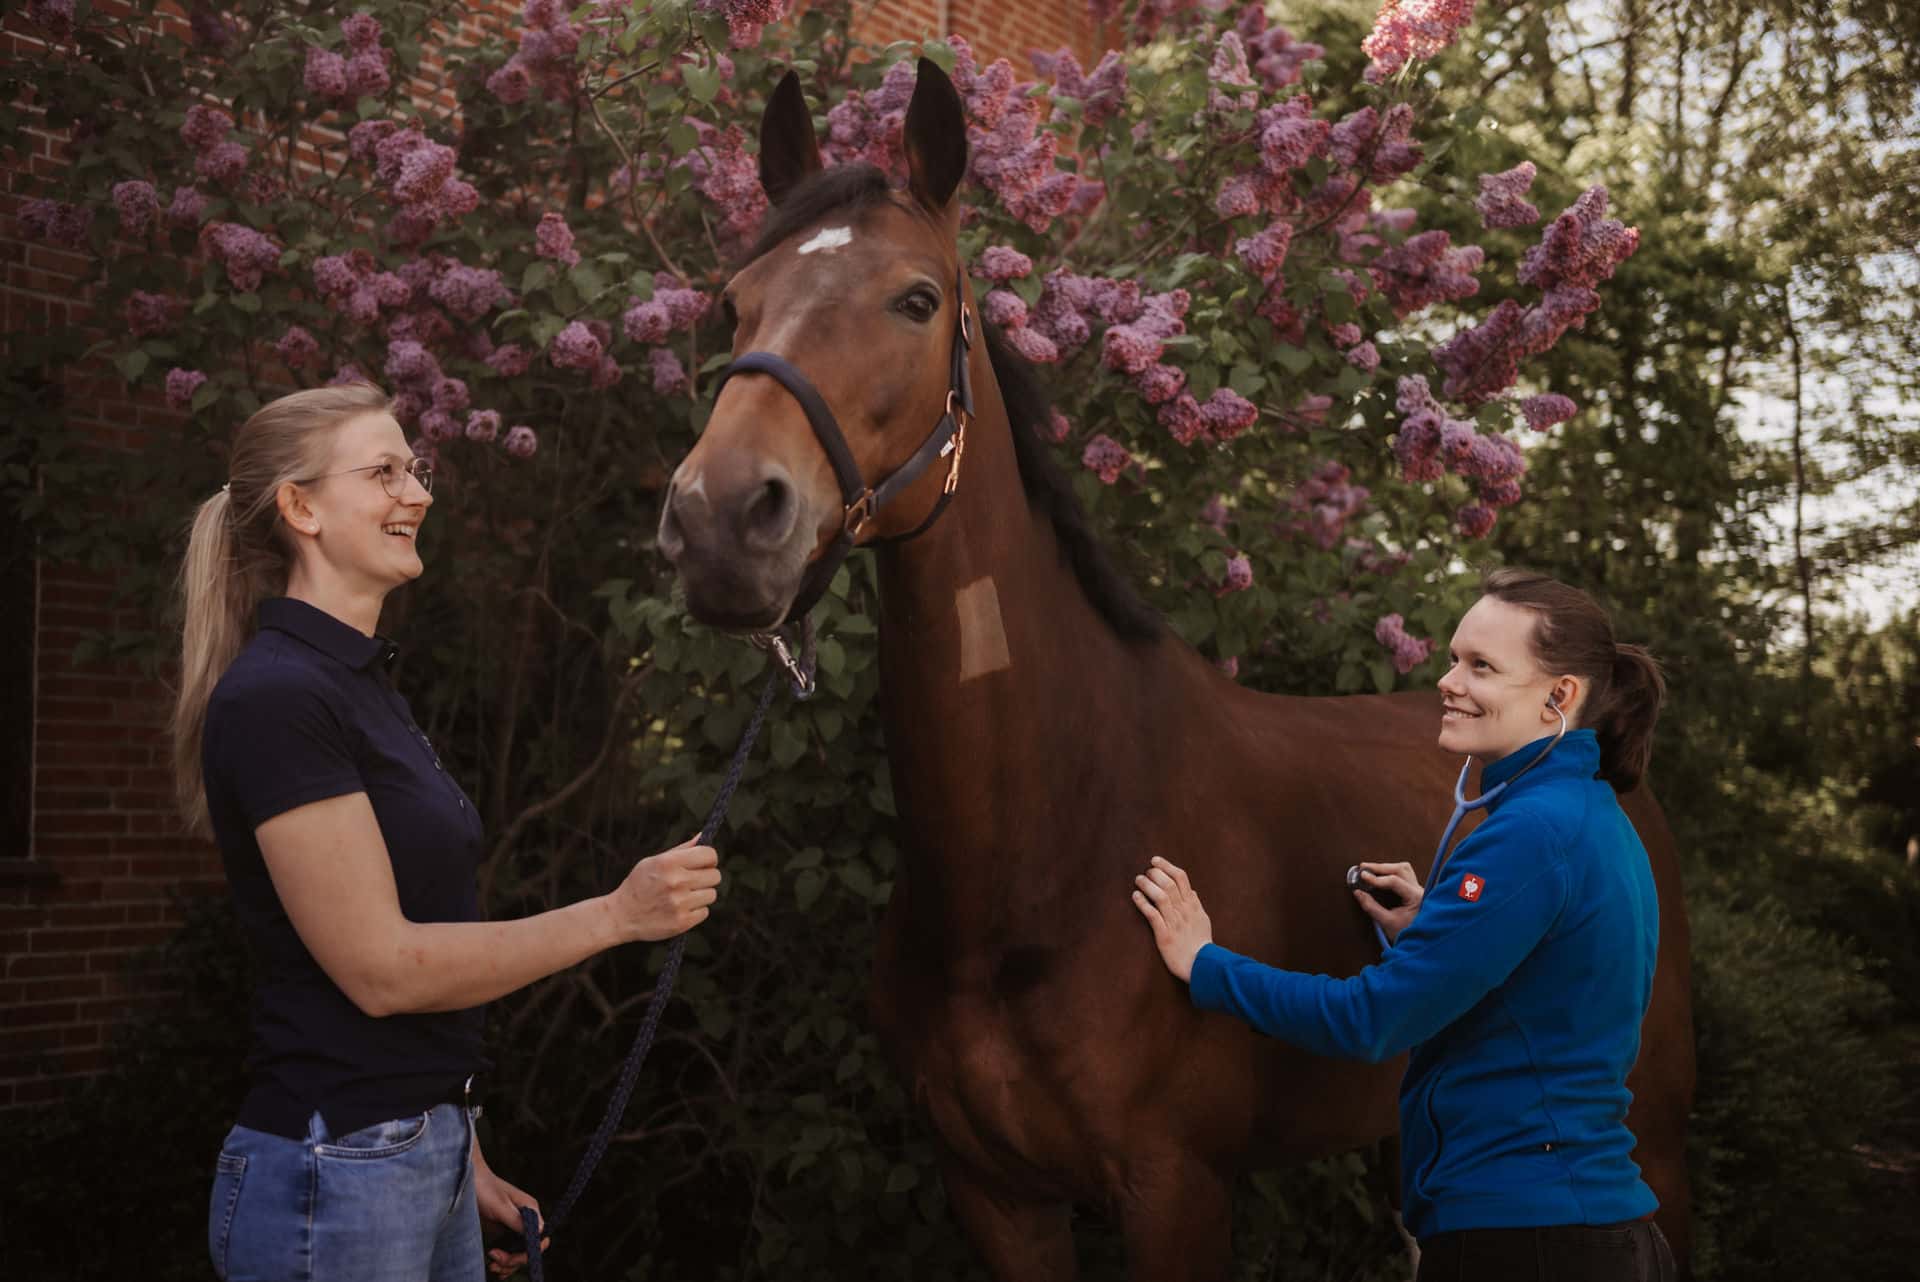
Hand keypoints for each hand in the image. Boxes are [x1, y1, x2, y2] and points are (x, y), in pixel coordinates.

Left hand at [471, 1139, 548, 1276]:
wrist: (465, 1180)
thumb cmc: (483, 1188)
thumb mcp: (500, 1206)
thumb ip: (518, 1220)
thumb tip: (540, 1232)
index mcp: (530, 1211)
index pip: (539, 1238)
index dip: (528, 1252)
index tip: (509, 1256)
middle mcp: (525, 1219)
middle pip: (528, 1249)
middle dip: (513, 1260)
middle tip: (494, 1262)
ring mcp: (513, 1226)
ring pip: (518, 1253)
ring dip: (507, 1264)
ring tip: (492, 1266)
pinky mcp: (502, 1231)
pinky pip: (508, 1251)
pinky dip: (503, 1262)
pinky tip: (494, 1266)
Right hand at [607, 834, 720, 943]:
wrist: (621, 915)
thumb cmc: (639, 884)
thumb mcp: (654, 861)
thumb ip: (682, 849)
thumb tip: (703, 836)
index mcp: (669, 863)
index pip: (709, 854)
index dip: (709, 858)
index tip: (703, 863)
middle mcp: (676, 882)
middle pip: (715, 876)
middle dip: (706, 877)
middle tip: (693, 881)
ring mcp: (680, 903)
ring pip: (712, 894)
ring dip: (701, 895)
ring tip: (684, 896)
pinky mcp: (682, 922)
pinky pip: (705, 912)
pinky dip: (695, 911)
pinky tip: (680, 909)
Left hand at [1131, 856, 1212, 982]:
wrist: (1202, 966)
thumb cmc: (1201, 944)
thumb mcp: (1203, 920)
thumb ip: (1196, 904)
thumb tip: (1192, 890)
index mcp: (1193, 906)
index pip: (1181, 878)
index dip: (1167, 866)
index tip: (1155, 860)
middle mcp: (1184, 911)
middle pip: (1169, 884)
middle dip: (1156, 874)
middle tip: (1146, 871)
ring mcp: (1175, 923)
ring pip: (1161, 897)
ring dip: (1148, 886)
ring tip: (1138, 880)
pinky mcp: (1165, 936)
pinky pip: (1153, 916)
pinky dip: (1143, 904)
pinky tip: (1135, 896)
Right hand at [1352, 860, 1422, 943]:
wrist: (1421, 943)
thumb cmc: (1407, 934)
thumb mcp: (1387, 922)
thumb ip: (1371, 907)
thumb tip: (1358, 892)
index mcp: (1416, 897)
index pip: (1395, 881)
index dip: (1377, 878)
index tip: (1362, 876)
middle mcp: (1420, 890)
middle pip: (1401, 869)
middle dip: (1381, 867)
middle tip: (1363, 867)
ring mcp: (1419, 889)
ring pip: (1404, 869)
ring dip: (1387, 867)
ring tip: (1371, 869)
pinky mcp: (1415, 890)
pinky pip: (1404, 874)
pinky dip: (1391, 872)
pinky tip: (1381, 874)